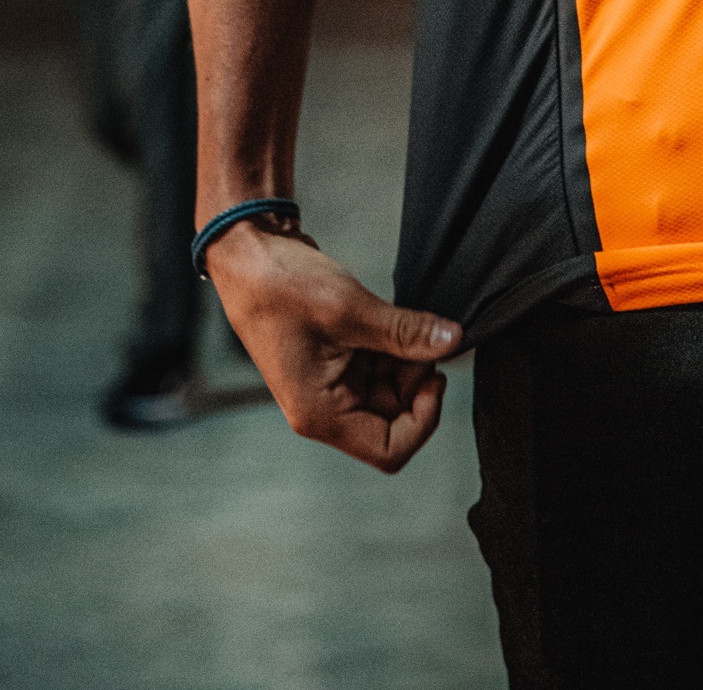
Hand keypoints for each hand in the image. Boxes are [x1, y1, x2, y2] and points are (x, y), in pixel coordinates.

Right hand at [206, 222, 459, 471]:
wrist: (248, 251)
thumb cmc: (281, 286)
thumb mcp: (350, 309)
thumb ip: (404, 331)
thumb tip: (454, 341)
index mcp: (320, 414)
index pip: (389, 450)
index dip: (423, 420)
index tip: (436, 374)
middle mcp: (325, 408)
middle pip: (393, 419)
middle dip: (416, 380)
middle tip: (425, 335)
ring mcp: (329, 384)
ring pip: (389, 391)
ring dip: (407, 360)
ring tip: (406, 320)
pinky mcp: (335, 360)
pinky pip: (377, 368)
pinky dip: (394, 347)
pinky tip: (394, 318)